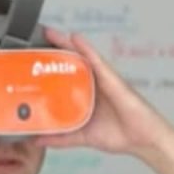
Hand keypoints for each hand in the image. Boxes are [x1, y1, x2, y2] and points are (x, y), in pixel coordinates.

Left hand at [37, 27, 173, 157]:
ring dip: (65, 44)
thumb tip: (38, 140)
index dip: (49, 66)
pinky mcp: (112, 79)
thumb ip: (62, 138)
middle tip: (35, 38)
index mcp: (85, 96)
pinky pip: (97, 61)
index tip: (31, 59)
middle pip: (70, 63)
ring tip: (49, 32)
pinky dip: (86, 49)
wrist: (142, 140)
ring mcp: (103, 80)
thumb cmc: (121, 135)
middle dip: (54, 50)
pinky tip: (75, 38)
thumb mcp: (83, 137)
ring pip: (81, 58)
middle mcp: (93, 85)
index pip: (64, 77)